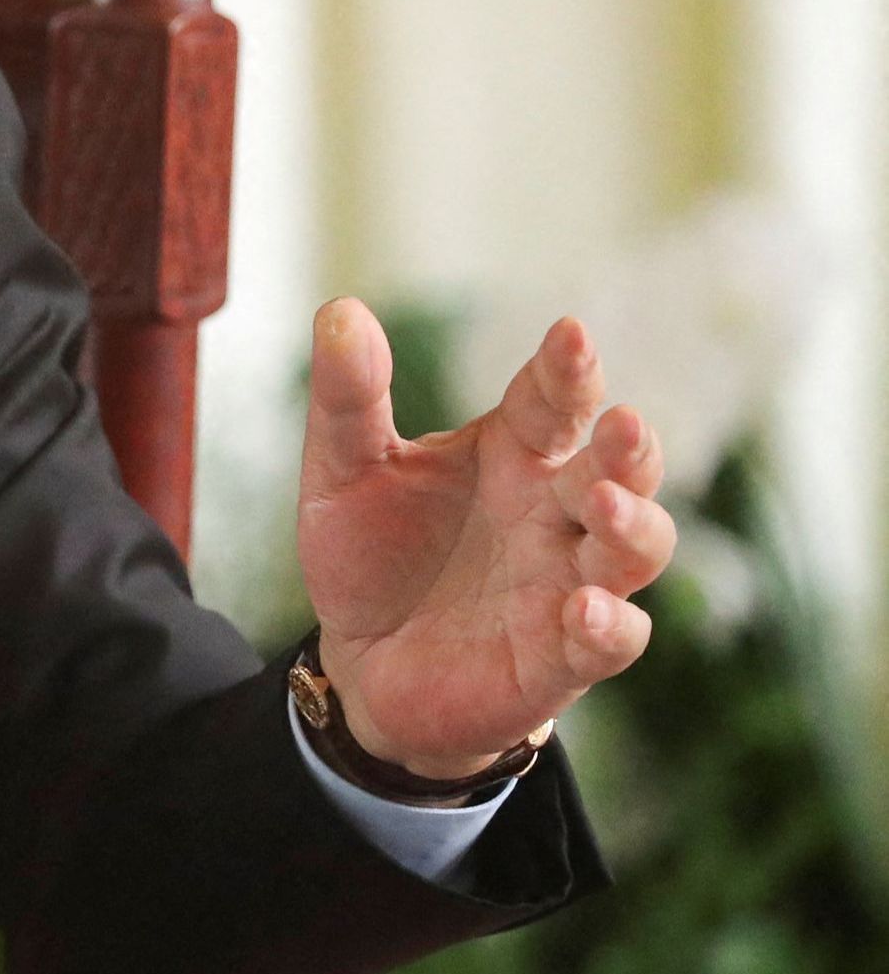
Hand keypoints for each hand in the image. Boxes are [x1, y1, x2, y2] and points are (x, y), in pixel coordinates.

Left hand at [296, 299, 673, 779]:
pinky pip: (609, 640)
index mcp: (513, 453)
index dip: (568, 369)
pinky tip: (585, 607)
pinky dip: (608, 624)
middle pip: (618, 470)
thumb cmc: (371, 554)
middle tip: (624, 423)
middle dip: (628, 448)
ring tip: (604, 503)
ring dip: (632, 526)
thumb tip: (340, 309)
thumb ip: (347, 397)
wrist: (361, 664)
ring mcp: (568, 584)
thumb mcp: (342, 471)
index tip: (570, 332)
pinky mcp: (560, 658)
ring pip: (634, 550)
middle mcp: (555, 512)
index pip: (555, 400)